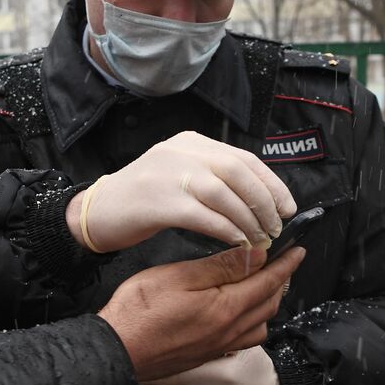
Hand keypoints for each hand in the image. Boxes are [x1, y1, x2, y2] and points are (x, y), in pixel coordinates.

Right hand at [67, 131, 295, 252]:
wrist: (96, 212)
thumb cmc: (144, 201)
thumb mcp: (180, 175)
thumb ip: (213, 178)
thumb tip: (260, 199)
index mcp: (191, 142)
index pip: (244, 158)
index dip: (272, 184)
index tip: (288, 208)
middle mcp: (181, 151)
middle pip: (238, 172)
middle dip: (264, 202)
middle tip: (275, 228)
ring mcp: (169, 173)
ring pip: (224, 194)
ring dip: (248, 220)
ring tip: (259, 240)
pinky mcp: (159, 201)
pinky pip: (204, 215)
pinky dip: (226, 230)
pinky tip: (237, 242)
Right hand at [98, 246, 305, 380]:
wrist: (117, 350)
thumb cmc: (140, 311)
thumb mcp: (180, 276)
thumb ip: (221, 267)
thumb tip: (257, 256)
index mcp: (226, 308)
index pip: (268, 282)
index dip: (286, 264)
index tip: (298, 250)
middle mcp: (229, 331)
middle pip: (269, 304)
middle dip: (282, 281)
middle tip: (285, 263)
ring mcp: (219, 345)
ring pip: (260, 324)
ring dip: (269, 302)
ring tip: (266, 284)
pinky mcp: (207, 354)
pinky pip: (245, 338)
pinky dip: (254, 321)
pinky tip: (242, 313)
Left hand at [140, 345, 280, 384]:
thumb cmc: (250, 364)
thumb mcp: (234, 345)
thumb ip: (204, 344)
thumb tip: (163, 343)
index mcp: (221, 374)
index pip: (172, 372)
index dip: (155, 366)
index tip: (146, 358)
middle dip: (148, 383)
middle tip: (141, 371)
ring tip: (149, 384)